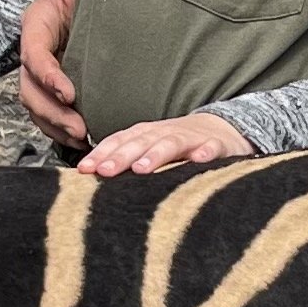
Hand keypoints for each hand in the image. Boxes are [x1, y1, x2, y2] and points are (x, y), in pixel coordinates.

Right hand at [14, 0, 88, 147]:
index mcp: (38, 22)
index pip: (33, 53)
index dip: (47, 74)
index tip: (69, 91)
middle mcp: (39, 49)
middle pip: (30, 88)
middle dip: (51, 111)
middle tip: (79, 127)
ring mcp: (50, 68)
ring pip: (38, 104)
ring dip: (55, 125)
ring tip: (82, 138)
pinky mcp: (64, 81)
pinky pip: (53, 110)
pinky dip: (62, 127)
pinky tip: (84, 139)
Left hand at [75, 111, 252, 177]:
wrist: (224, 129)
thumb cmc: (178, 144)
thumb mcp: (151, 148)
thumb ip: (126, 160)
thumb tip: (90, 177)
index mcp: (146, 135)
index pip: (120, 141)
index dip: (102, 154)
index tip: (84, 169)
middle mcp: (165, 133)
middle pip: (140, 142)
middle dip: (121, 156)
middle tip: (105, 171)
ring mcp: (191, 138)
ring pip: (171, 144)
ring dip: (156, 155)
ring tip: (141, 169)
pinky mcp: (217, 145)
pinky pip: (211, 148)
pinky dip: (205, 152)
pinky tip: (199, 159)